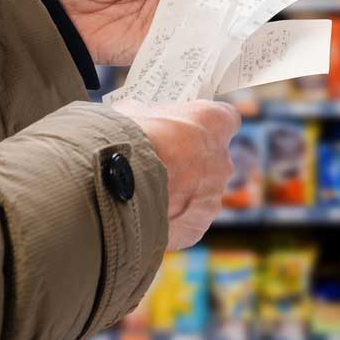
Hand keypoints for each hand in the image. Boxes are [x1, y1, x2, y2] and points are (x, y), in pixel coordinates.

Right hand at [111, 99, 240, 250]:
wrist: (113, 186)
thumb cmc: (127, 139)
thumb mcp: (135, 112)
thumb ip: (152, 116)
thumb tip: (143, 119)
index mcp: (213, 123)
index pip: (226, 118)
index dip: (206, 125)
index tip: (190, 128)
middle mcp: (222, 161)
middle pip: (213, 160)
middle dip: (190, 162)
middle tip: (161, 164)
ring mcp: (212, 198)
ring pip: (199, 194)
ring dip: (179, 193)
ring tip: (146, 193)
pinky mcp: (196, 227)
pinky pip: (185, 221)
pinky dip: (169, 219)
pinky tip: (145, 213)